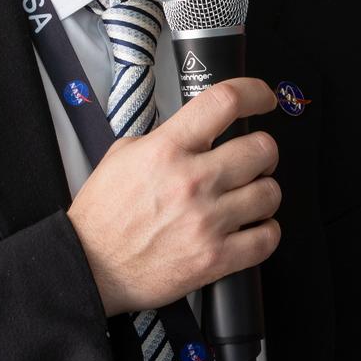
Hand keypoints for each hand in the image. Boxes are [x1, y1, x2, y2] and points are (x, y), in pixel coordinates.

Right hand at [67, 77, 281, 316]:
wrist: (90, 267)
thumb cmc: (103, 215)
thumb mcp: (123, 155)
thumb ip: (165, 137)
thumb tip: (198, 129)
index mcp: (167, 149)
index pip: (225, 102)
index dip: (255, 92)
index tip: (264, 98)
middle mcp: (191, 181)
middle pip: (262, 148)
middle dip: (263, 152)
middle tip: (254, 160)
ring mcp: (206, 221)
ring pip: (270, 193)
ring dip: (263, 192)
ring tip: (249, 197)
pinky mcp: (215, 258)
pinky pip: (267, 238)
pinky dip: (265, 232)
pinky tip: (251, 228)